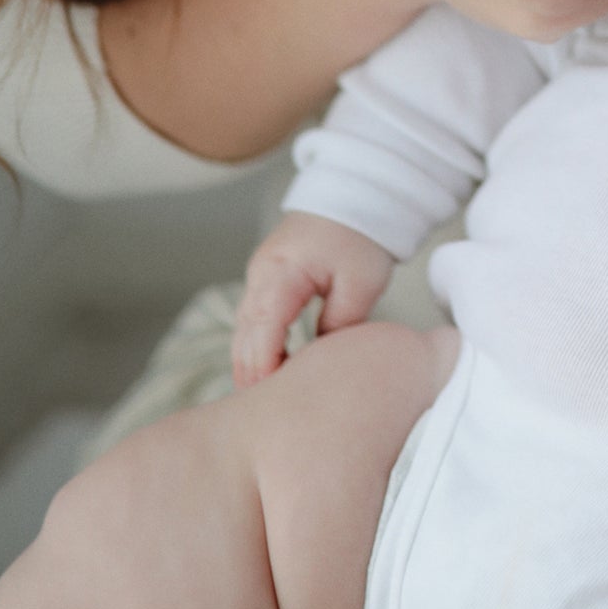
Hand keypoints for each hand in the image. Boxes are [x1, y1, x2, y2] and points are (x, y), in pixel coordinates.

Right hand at [233, 214, 397, 387]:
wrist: (355, 198)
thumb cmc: (360, 236)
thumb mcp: (361, 282)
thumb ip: (341, 323)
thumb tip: (324, 360)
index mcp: (281, 272)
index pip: (263, 327)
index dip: (264, 363)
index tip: (270, 395)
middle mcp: (261, 274)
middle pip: (246, 332)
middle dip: (251, 370)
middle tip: (260, 410)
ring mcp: (261, 276)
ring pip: (246, 328)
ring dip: (251, 360)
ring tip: (262, 400)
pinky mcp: (269, 280)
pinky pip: (256, 319)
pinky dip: (259, 345)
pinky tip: (270, 371)